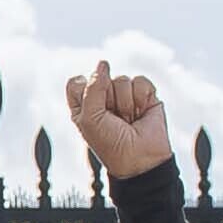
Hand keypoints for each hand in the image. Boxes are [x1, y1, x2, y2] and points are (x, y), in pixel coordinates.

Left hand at [63, 62, 169, 181]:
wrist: (140, 159)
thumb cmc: (111, 144)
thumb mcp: (90, 119)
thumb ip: (93, 88)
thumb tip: (103, 63)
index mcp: (84, 105)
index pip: (77, 82)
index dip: (84, 91)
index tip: (92, 110)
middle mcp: (104, 98)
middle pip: (101, 78)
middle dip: (108, 100)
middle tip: (113, 119)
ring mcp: (125, 95)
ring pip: (122, 79)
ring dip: (126, 103)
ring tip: (128, 120)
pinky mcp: (145, 95)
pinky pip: (141, 81)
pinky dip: (141, 98)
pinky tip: (141, 114)